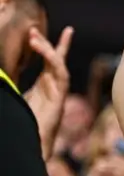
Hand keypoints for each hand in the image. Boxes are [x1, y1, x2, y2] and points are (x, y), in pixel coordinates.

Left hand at [23, 27, 72, 160]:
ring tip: (33, 37)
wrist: (30, 146)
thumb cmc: (23, 127)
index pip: (47, 62)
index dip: (44, 46)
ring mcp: (57, 89)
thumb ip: (9, 87)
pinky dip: (53, 59)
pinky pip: (61, 72)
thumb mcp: (13, 101)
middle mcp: (52, 86)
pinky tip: (43, 50)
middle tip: (32, 29)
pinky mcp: (60, 95)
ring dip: (47, 48)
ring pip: (57, 62)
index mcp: (43, 86)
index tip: (36, 31)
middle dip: (46, 43)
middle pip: (54, 58)